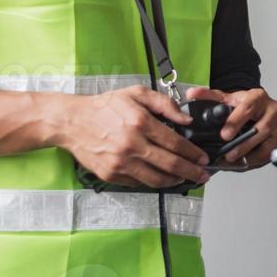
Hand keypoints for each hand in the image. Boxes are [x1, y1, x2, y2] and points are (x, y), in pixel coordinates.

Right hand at [58, 86, 210, 188]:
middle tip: (202, 175)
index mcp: (140, 123)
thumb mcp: (136, 93)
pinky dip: (152, 181)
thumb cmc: (104, 106)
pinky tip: (161, 177)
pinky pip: (138, 182)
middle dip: (191, 172)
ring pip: (156, 179)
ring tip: (185, 179)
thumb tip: (186, 121)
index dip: (193, 153)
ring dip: (175, 181)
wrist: (72, 122)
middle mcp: (132, 145)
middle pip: (170, 165)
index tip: (203, 158)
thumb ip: (165, 104)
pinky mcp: (111, 174)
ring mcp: (120, 163)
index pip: (175, 143)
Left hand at [183, 86, 276, 167]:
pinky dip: (258, 161)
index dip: (236, 122)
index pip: (249, 108)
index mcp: (259, 97)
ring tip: (236, 161)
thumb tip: (192, 93)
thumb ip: (209, 96)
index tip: (225, 134)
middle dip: (244, 144)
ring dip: (251, 156)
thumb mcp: (229, 99)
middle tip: (228, 154)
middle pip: (262, 129)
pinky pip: (273, 154)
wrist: (263, 109)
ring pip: (270, 145)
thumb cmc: (247, 106)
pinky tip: (247, 162)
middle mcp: (275, 110)